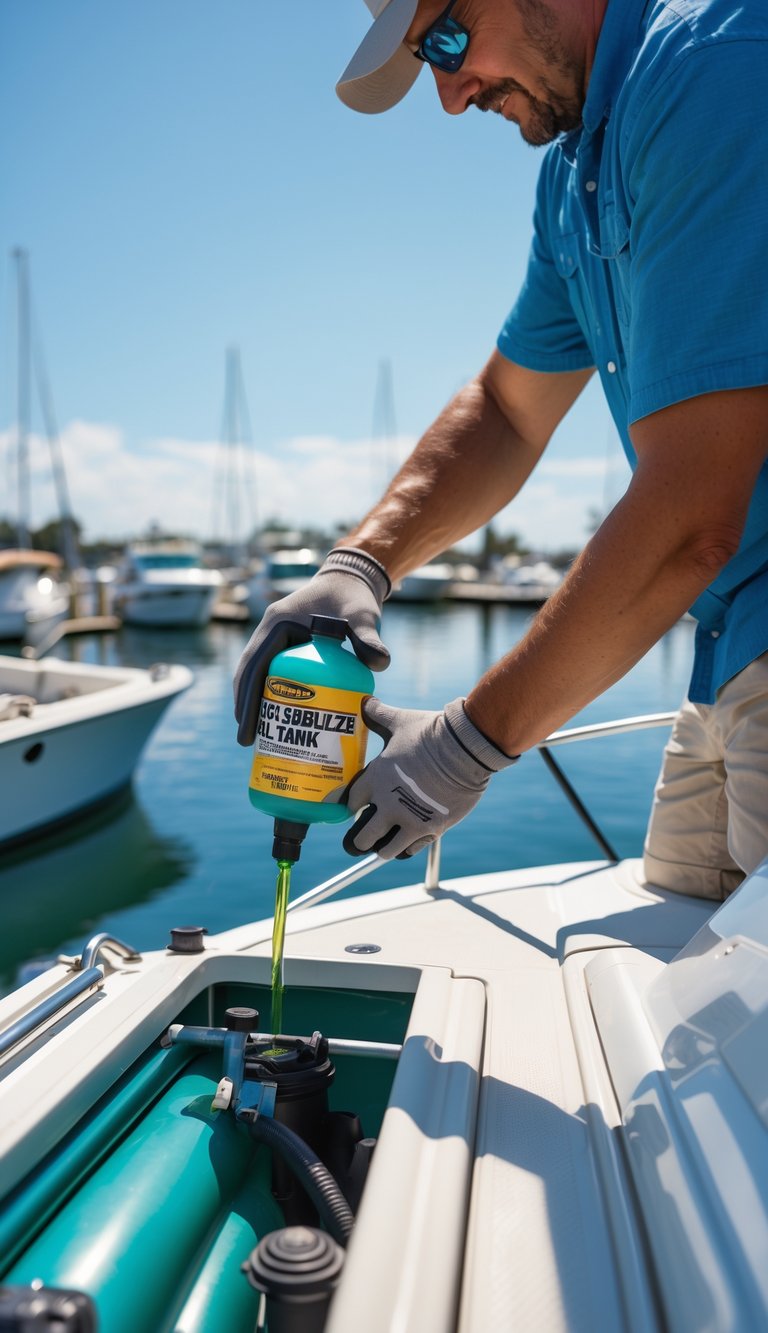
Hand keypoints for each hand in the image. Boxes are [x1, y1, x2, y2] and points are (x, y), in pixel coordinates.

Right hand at [234, 547, 390, 745]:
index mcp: (278, 623)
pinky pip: (272, 673)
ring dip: (253, 703)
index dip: (246, 696)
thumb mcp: (363, 615)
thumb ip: (369, 637)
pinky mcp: (287, 645)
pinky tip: (276, 718)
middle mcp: (270, 630)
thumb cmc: (355, 596)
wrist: (353, 580)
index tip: (245, 724)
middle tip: (246, 740)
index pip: (254, 664)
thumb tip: (381, 663)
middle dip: (245, 707)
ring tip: (256, 736)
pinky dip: (270, 694)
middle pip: (249, 674)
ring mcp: (276, 637)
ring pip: (257, 675)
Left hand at [340, 696, 518, 859]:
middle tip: (361, 838)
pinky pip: (410, 849)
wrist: (465, 748)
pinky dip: (405, 848)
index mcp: (375, 779)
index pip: (349, 804)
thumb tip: (364, 701)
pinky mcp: (431, 829)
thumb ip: (377, 714)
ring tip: (383, 844)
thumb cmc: (430, 733)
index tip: (354, 808)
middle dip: (358, 840)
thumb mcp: (399, 721)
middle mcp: (388, 804)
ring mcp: (409, 820)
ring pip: (384, 850)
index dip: (349, 808)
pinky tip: (405, 843)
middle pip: (361, 837)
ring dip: (381, 848)